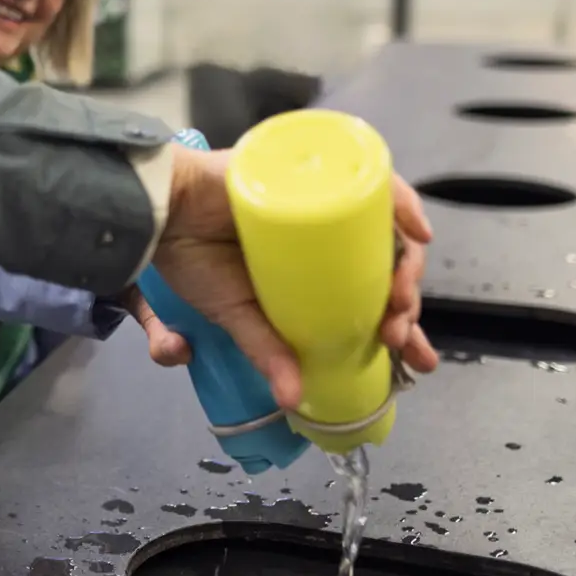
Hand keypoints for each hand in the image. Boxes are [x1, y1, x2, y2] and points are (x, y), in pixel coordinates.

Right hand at [133, 144, 439, 409]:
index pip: (372, 296)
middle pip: (388, 265)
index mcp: (314, 270)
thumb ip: (266, 352)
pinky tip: (415, 230)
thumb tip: (292, 400)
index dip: (399, 325)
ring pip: (387, 231)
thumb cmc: (191, 257)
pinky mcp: (315, 174)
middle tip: (398, 333)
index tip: (410, 356)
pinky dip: (399, 204)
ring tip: (400, 299)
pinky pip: (368, 182)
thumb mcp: (236, 314)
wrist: (159, 212)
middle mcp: (326, 236)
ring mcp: (323, 203)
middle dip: (405, 305)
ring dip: (406, 265)